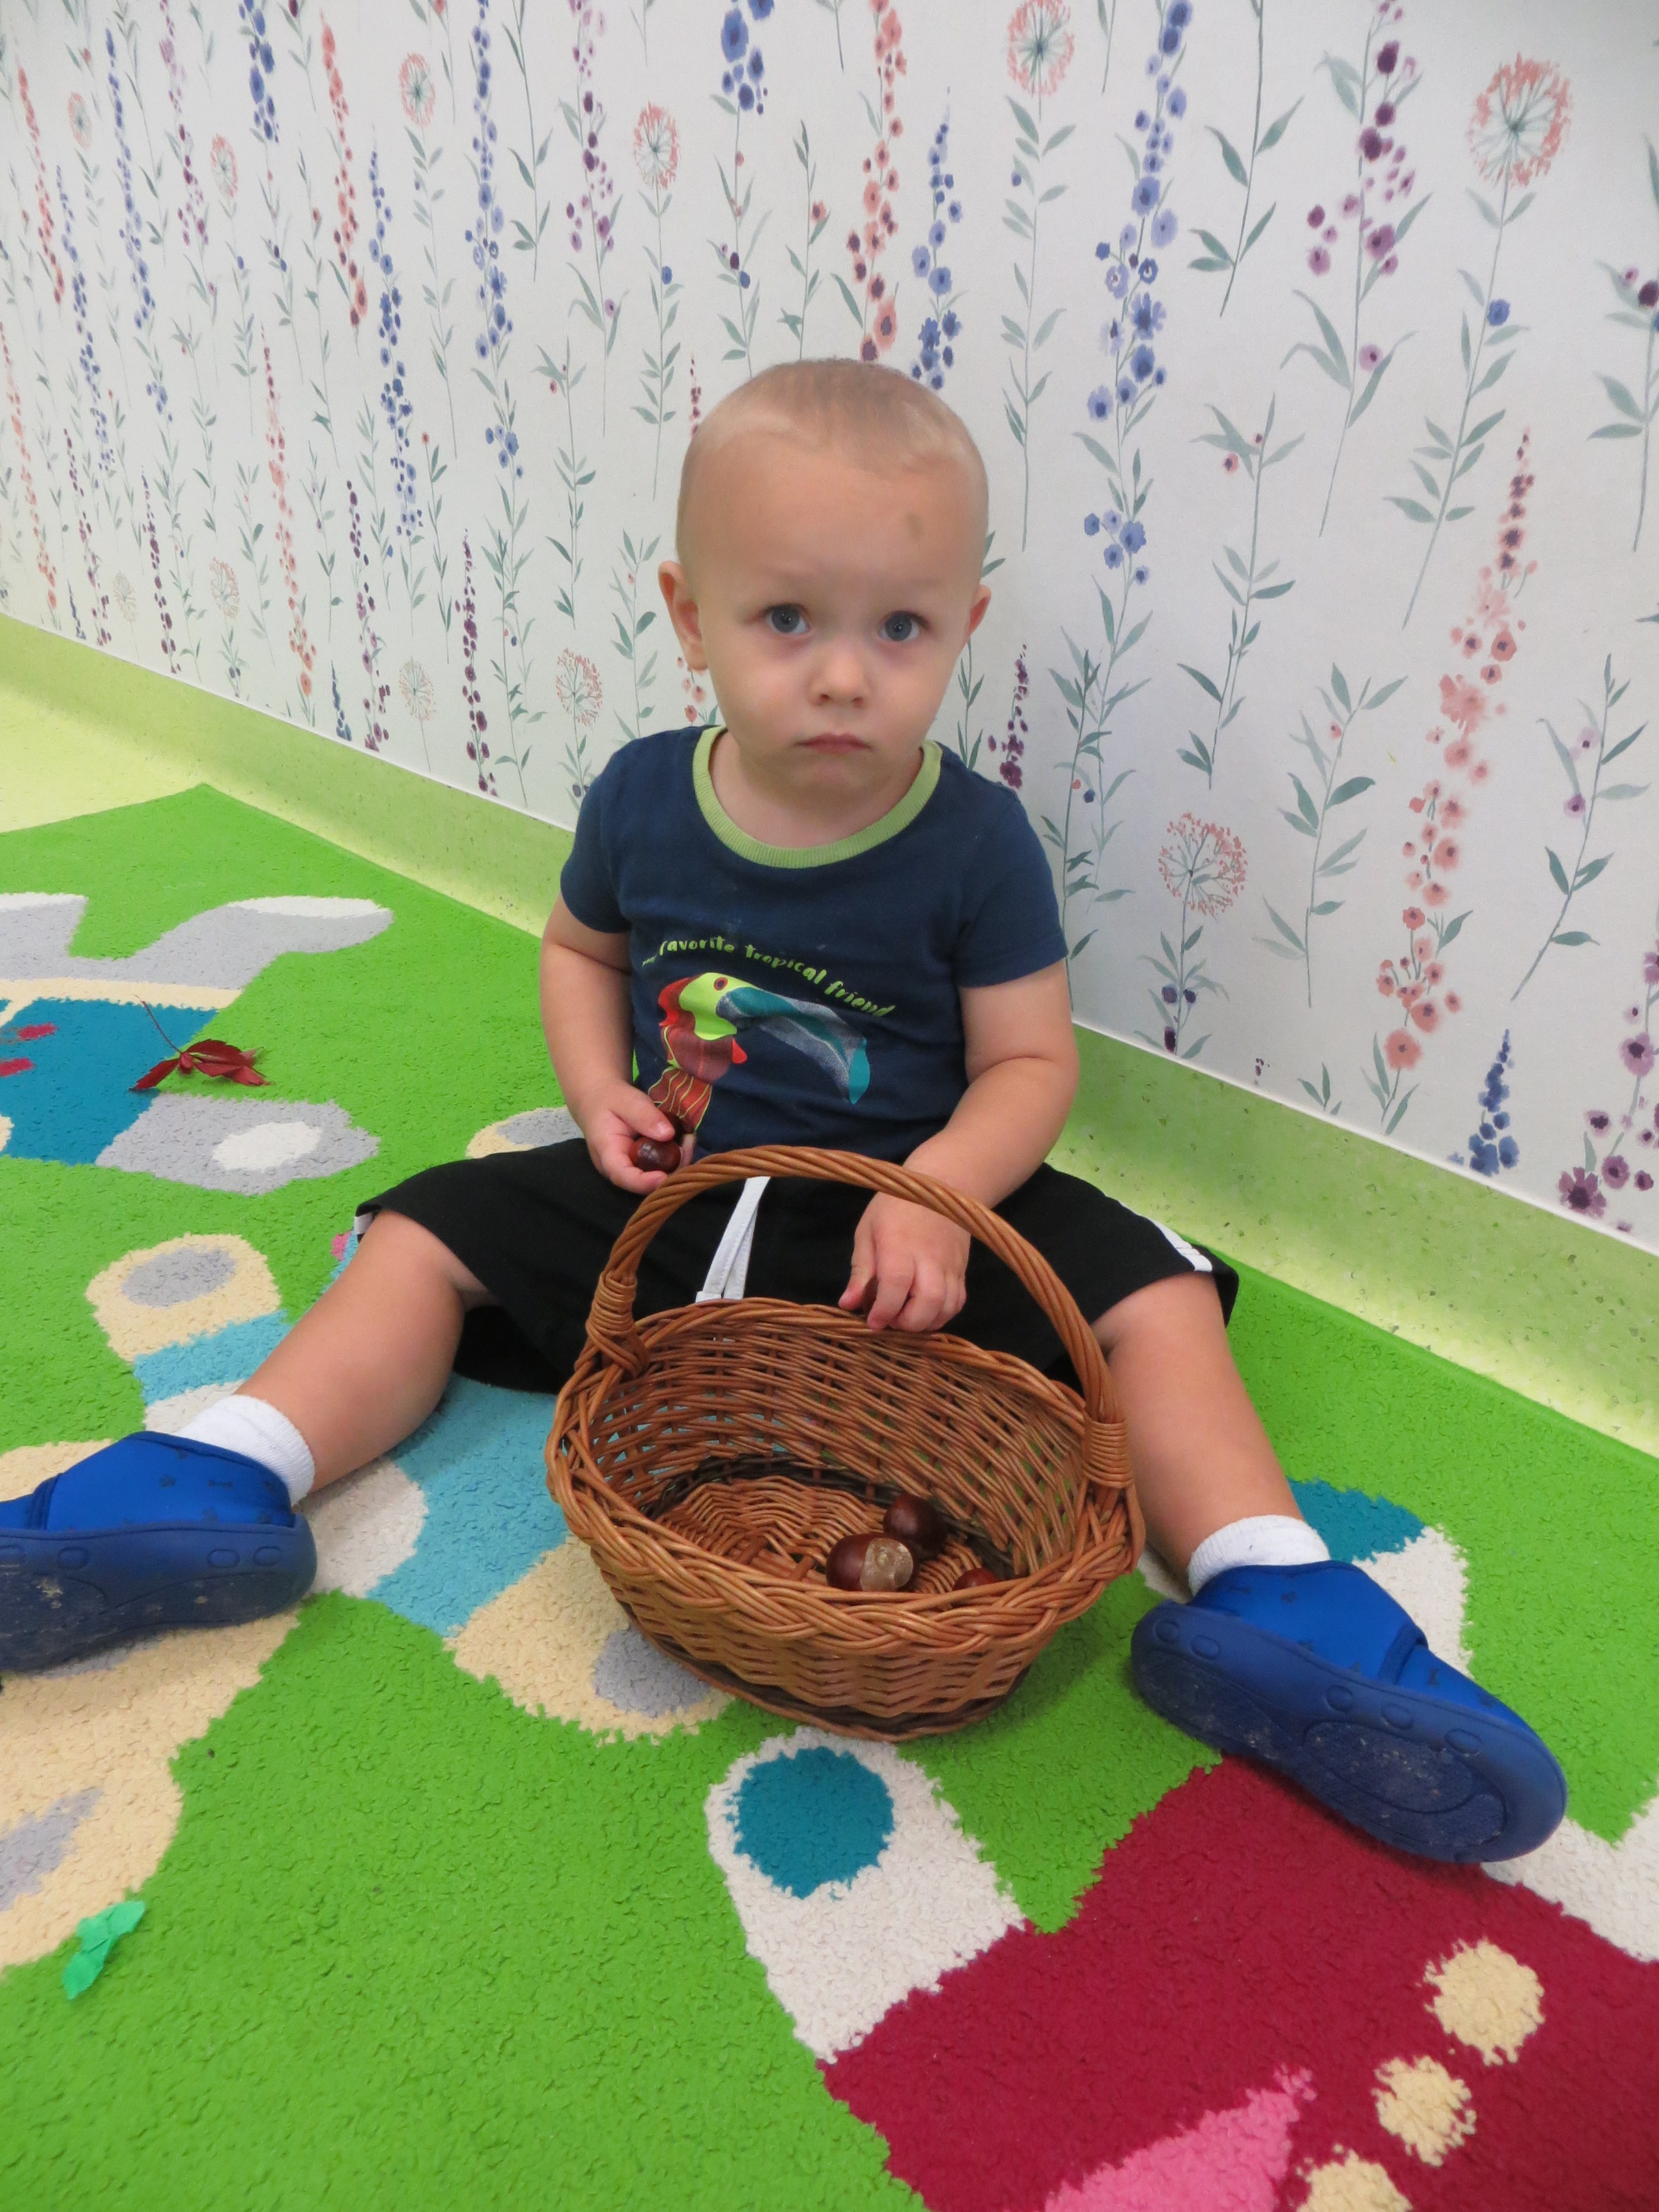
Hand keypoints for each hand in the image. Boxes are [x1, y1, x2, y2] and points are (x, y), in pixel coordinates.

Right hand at [579, 1080, 689, 1192]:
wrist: (600, 1099)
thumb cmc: (611, 1100)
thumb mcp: (626, 1100)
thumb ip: (644, 1115)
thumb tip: (668, 1135)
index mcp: (606, 1153)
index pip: (622, 1176)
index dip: (643, 1182)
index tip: (664, 1177)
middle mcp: (615, 1168)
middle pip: (642, 1183)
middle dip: (669, 1172)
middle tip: (688, 1146)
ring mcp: (629, 1169)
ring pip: (654, 1179)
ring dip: (676, 1165)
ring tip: (688, 1140)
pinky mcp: (640, 1166)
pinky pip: (658, 1170)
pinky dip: (674, 1160)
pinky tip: (685, 1142)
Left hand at [839, 1194, 970, 1333]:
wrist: (941, 1187)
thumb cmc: (896, 1206)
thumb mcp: (868, 1231)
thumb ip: (860, 1270)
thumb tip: (847, 1304)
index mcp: (899, 1243)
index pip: (896, 1283)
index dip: (884, 1309)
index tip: (872, 1321)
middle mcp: (929, 1256)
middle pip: (929, 1300)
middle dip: (908, 1322)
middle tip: (891, 1320)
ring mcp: (950, 1263)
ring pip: (947, 1305)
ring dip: (926, 1322)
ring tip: (907, 1317)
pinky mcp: (962, 1269)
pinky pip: (958, 1301)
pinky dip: (942, 1314)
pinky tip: (925, 1311)